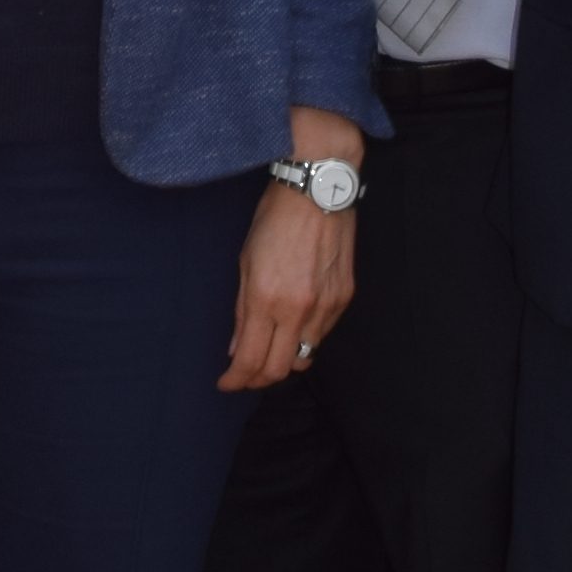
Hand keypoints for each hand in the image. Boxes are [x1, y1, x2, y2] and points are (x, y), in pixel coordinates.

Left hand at [223, 157, 356, 392]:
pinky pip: (322, 335)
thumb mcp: (245, 261)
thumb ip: (241, 310)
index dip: (236, 380)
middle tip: (245, 377)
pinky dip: (305, 339)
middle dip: (257, 380)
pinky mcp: (344, 298)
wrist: (318, 188)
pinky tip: (293, 326)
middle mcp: (299, 310)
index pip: (250, 360)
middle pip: (278, 371)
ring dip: (283, 361)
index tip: (227, 383)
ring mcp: (326, 306)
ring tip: (269, 350)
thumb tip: (237, 348)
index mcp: (266, 299)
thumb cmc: (274, 218)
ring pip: (304, 357)